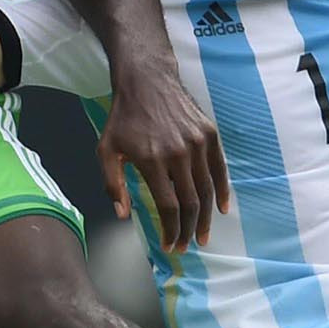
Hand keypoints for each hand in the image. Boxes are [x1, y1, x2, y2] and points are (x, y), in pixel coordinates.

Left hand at [98, 71, 231, 251]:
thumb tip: (124, 215)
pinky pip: (220, 169)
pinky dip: (222, 191)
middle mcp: (178, 153)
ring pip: (207, 190)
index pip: (168, 206)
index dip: (171, 231)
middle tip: (187, 246)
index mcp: (152, 160)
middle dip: (189, 230)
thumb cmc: (123, 119)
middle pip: (191, 203)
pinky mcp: (210, 134)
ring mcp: (197, 143)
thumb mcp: (106, 150)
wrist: (147, 81)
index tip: (170, 246)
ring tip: (203, 235)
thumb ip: (112, 185)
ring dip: (206, 218)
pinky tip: (221, 209)